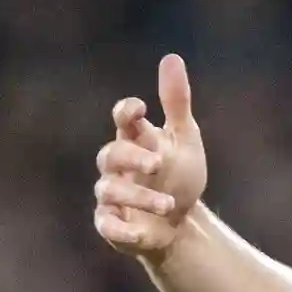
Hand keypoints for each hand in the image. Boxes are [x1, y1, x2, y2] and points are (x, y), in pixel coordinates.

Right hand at [95, 54, 209, 260]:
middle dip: (132, 157)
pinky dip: (122, 230)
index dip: (126, 112)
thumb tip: (171, 57)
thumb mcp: (184, 138)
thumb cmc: (179, 176)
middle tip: (157, 163)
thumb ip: (176, 102)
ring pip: (110, 190)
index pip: (123, 119)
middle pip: (111, 154)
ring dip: (139, 196)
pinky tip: (140, 234)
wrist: (181, 224)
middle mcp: (118, 166)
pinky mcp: (111, 225)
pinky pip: (106, 225)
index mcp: (136, 140)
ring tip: (169, 204)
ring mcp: (112, 195)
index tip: (139, 109)